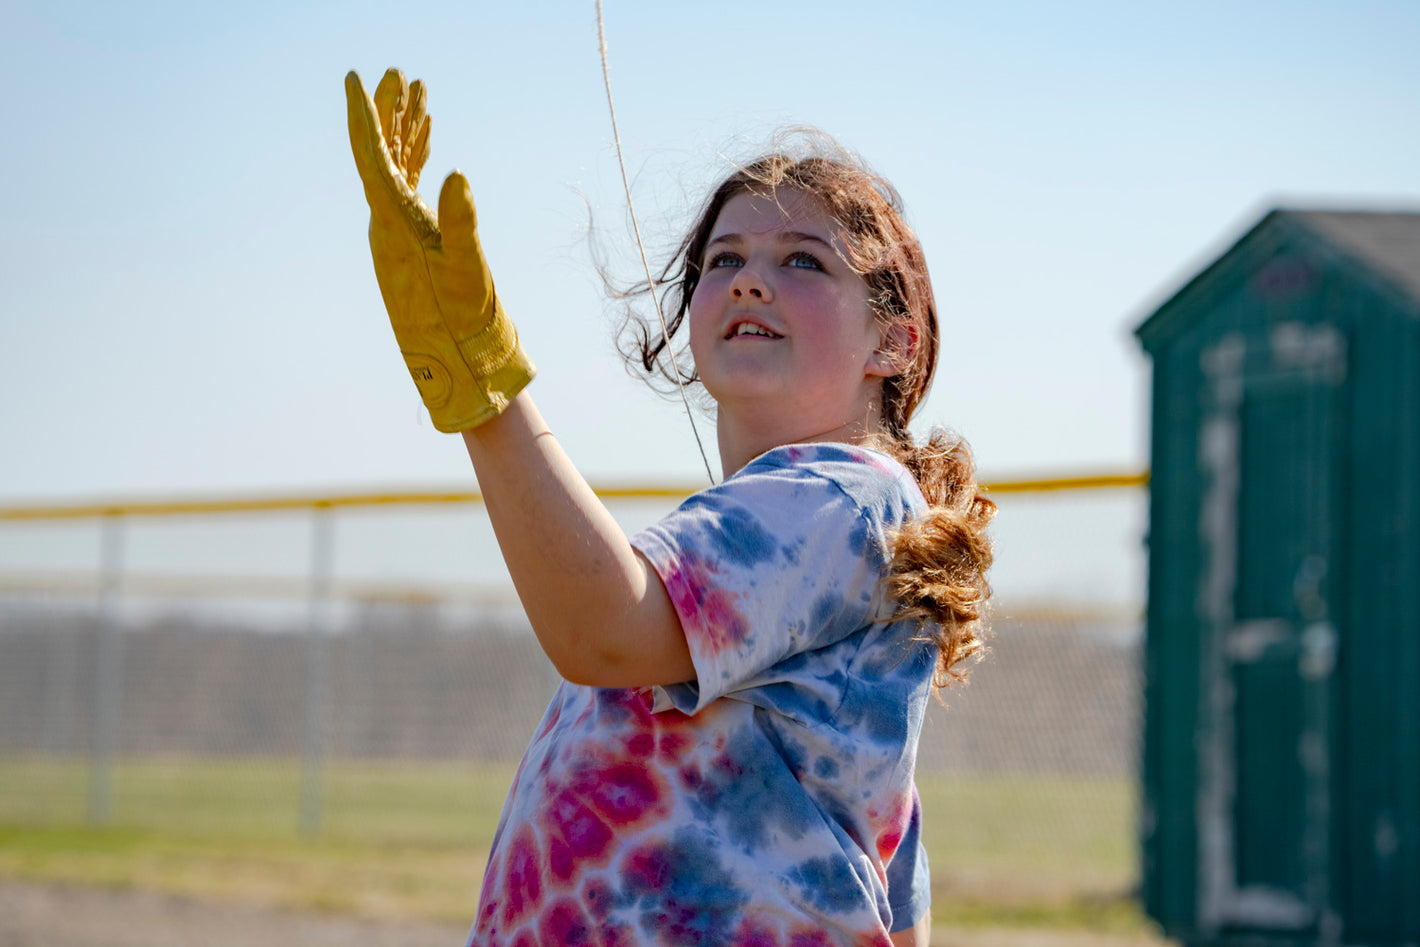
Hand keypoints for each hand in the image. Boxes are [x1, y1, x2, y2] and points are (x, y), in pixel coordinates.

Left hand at [345, 68, 533, 431]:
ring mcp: (401, 233)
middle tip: (394, 74)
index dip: (365, 116)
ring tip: (415, 92)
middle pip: (381, 155)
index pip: (372, 159)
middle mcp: (389, 225)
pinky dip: (422, 162)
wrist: (463, 365)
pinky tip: (432, 143)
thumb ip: (461, 222)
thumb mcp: (466, 271)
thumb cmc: (463, 324)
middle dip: (388, 113)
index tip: (355, 80)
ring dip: (407, 131)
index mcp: (393, 227)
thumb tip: (456, 174)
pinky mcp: (418, 243)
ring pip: (398, 168)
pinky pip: (413, 190)